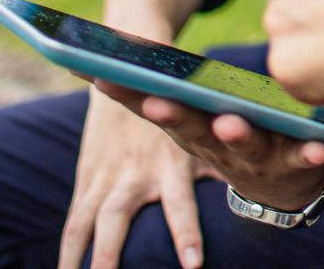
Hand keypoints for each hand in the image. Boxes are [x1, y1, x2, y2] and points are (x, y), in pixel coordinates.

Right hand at [58, 87, 208, 268]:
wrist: (126, 74)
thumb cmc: (176, 110)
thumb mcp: (202, 132)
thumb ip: (221, 162)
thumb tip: (256, 189)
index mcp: (169, 163)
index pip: (179, 203)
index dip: (185, 233)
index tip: (193, 266)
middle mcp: (132, 173)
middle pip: (116, 219)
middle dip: (110, 254)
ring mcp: (105, 179)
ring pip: (86, 224)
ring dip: (79, 260)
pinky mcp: (87, 182)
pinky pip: (74, 224)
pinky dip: (67, 253)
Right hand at [88, 80, 323, 214]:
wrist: (277, 186)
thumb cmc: (225, 134)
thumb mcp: (191, 111)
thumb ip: (157, 83)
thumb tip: (96, 52)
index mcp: (188, 127)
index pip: (152, 107)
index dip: (127, 95)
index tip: (102, 75)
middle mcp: (213, 145)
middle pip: (190, 128)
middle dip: (173, 115)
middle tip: (159, 101)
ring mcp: (251, 158)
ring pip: (242, 145)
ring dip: (234, 135)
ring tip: (229, 122)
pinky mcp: (291, 163)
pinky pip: (301, 157)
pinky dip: (308, 153)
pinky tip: (320, 147)